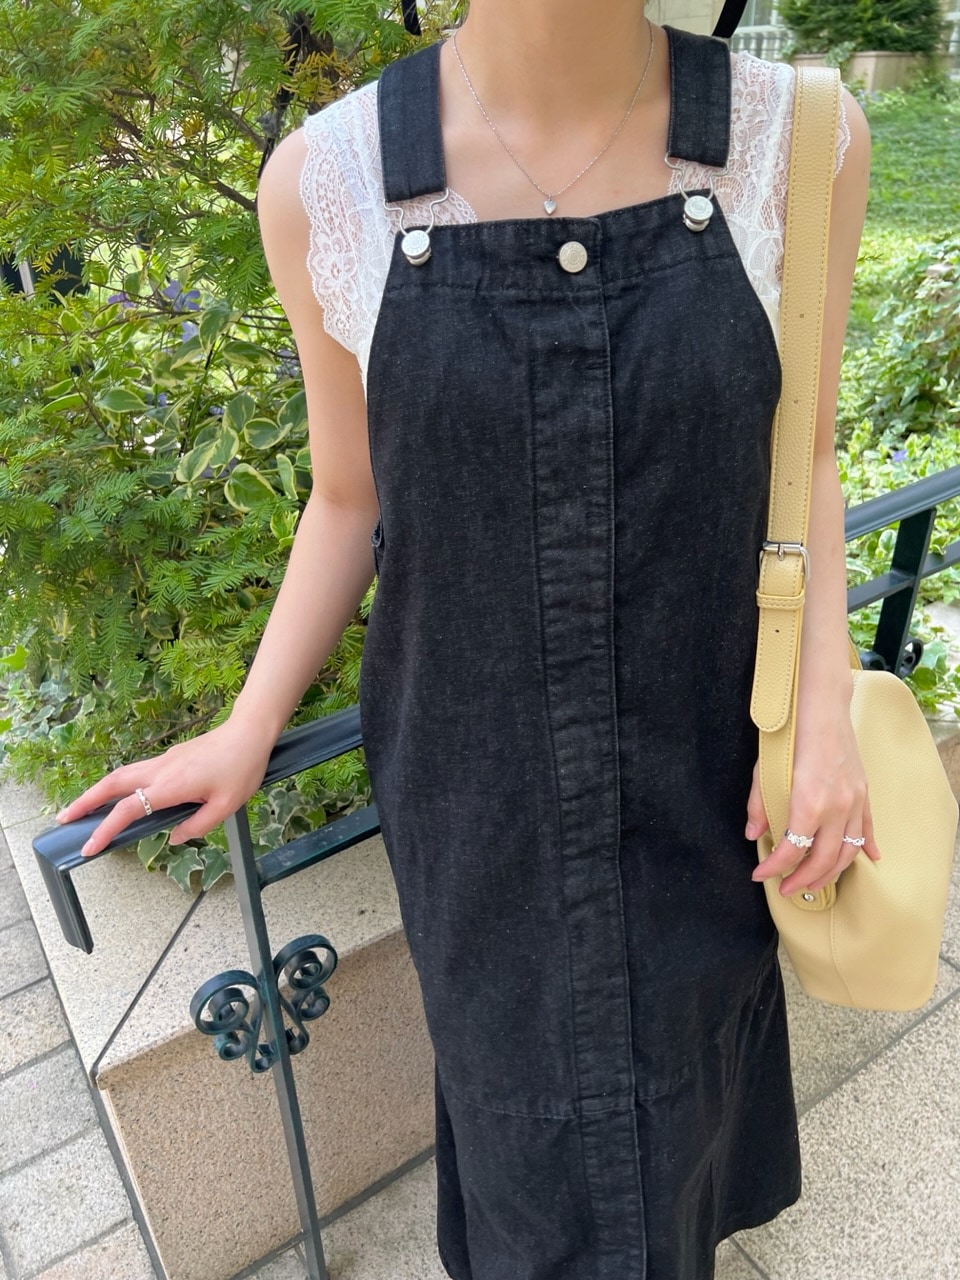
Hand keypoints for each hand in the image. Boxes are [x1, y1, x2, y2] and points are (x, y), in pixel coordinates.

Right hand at [55, 717, 273, 856]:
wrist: (249, 733)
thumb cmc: (242, 767)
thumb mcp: (227, 806)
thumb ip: (198, 825)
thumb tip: (174, 837)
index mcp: (172, 784)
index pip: (129, 809)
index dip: (106, 829)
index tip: (89, 846)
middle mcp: (161, 770)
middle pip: (112, 784)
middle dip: (84, 802)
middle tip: (64, 819)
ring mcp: (163, 761)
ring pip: (121, 774)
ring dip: (98, 790)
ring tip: (82, 808)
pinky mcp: (169, 758)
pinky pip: (135, 771)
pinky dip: (118, 784)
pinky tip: (119, 795)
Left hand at [745, 714, 880, 896]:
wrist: (823, 706)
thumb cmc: (791, 733)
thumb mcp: (764, 769)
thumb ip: (759, 805)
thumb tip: (753, 834)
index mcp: (809, 801)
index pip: (791, 849)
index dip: (773, 867)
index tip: (759, 874)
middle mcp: (837, 806)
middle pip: (823, 859)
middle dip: (802, 880)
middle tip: (785, 889)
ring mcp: (854, 801)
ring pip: (847, 852)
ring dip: (830, 874)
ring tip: (812, 884)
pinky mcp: (863, 793)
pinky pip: (867, 830)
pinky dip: (865, 849)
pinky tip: (868, 861)